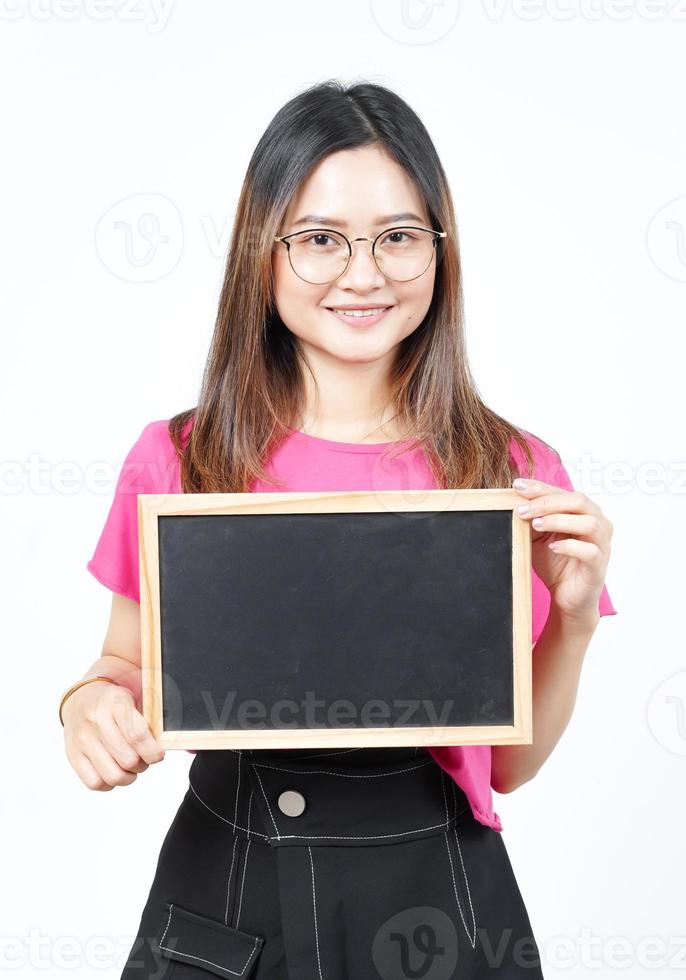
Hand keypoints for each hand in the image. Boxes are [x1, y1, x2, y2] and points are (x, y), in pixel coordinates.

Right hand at [62, 680, 164, 790]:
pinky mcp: (73, 755)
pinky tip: (113, 771)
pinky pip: (94, 783)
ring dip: (128, 777)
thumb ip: (147, 721)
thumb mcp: (132, 700)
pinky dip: (109, 784)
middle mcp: (96, 721)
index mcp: (115, 703)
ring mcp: (82, 739)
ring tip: (130, 768)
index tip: (158, 755)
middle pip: (128, 760)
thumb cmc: (112, 703)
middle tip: (144, 759)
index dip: (153, 752)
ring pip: (112, 775)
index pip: (138, 736)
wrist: (79, 699)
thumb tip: (160, 747)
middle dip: (142, 765)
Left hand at [512, 478, 612, 622]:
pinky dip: (570, 546)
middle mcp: (598, 524)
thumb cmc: (555, 563)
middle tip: (522, 510)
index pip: (564, 492)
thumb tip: (514, 501)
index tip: (517, 486)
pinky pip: (590, 551)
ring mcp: (602, 545)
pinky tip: (553, 547)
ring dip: (559, 520)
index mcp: (584, 512)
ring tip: (536, 525)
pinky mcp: (599, 566)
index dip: (540, 488)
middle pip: (579, 501)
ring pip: (588, 523)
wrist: (566, 597)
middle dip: (547, 503)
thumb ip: (532, 519)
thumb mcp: (539, 537)